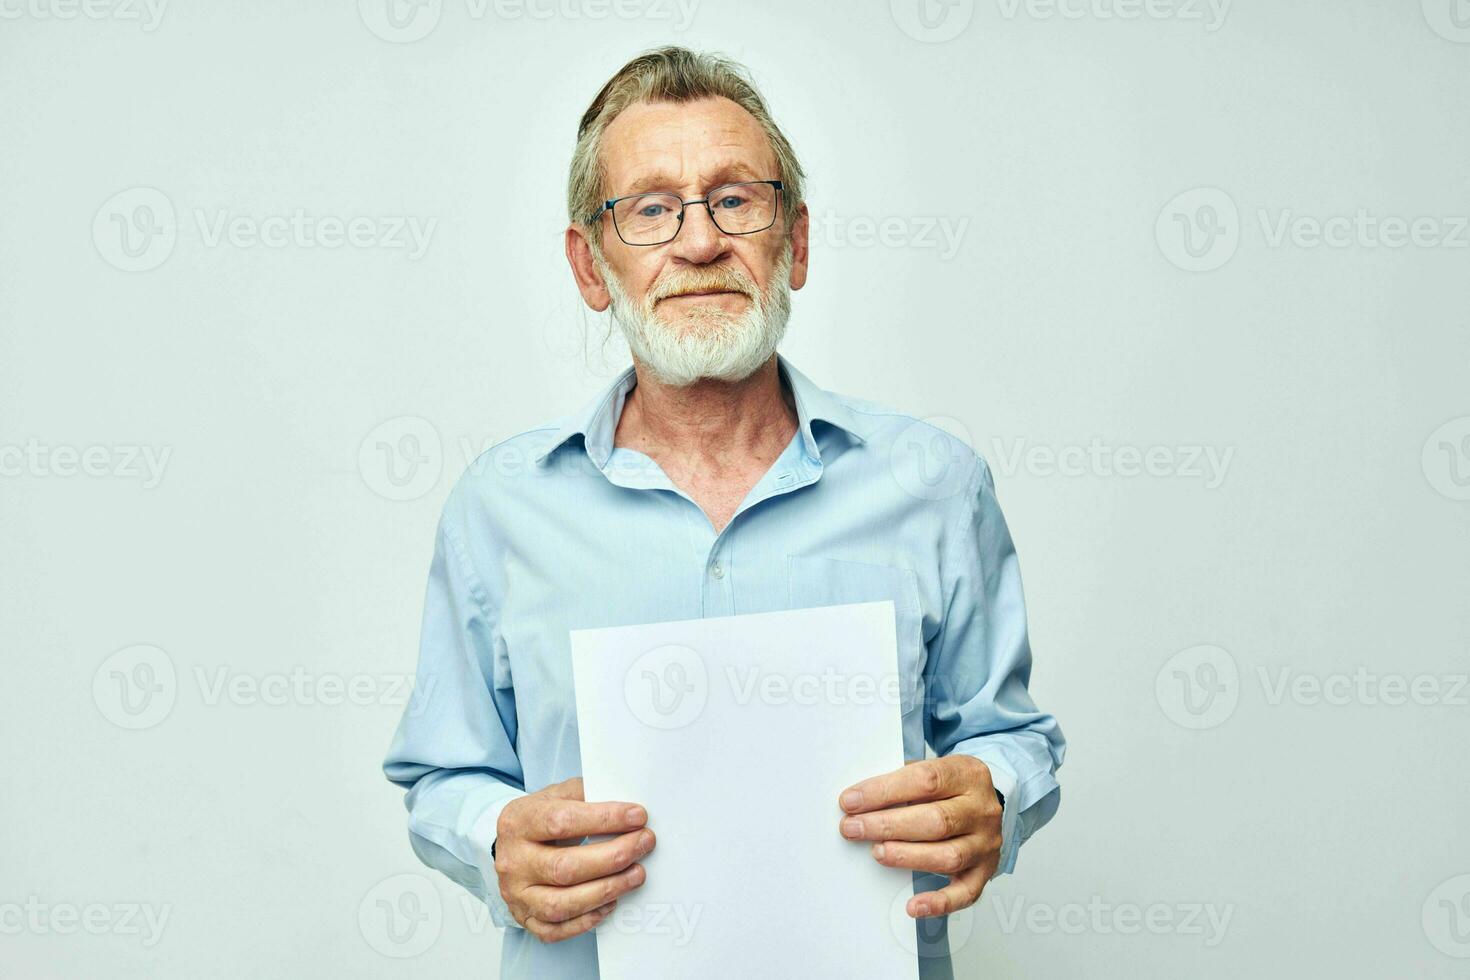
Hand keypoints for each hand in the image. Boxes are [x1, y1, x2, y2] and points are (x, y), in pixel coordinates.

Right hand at [494, 777, 655, 941]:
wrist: (510, 847)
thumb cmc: (540, 820)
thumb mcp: (556, 796)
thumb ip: (587, 796)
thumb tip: (626, 808)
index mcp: (519, 822)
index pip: (561, 822)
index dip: (604, 819)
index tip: (637, 816)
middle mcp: (513, 861)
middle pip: (565, 867)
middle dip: (613, 857)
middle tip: (644, 844)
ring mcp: (517, 894)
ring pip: (562, 904)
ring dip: (606, 890)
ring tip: (636, 875)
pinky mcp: (524, 918)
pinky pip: (556, 930)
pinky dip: (587, 920)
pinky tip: (611, 902)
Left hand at [837, 756, 1001, 917]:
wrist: (984, 805)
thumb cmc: (950, 788)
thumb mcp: (933, 770)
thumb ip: (902, 782)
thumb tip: (859, 800)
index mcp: (967, 775)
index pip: (926, 780)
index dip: (884, 791)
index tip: (851, 801)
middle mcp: (981, 810)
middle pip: (936, 820)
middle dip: (888, 825)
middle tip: (853, 828)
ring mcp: (985, 843)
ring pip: (949, 856)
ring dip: (907, 857)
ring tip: (877, 852)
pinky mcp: (984, 872)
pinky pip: (965, 893)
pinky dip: (939, 902)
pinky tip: (913, 905)